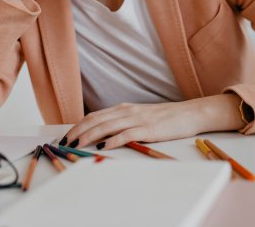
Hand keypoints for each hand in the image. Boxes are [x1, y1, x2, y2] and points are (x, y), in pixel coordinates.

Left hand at [62, 95, 244, 150]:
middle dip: (78, 131)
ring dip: (90, 136)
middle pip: (96, 120)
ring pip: (107, 126)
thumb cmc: (165, 118)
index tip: (66, 136)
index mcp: (124, 108)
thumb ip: (123, 123)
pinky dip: (112, 140)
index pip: (95, 116)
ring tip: (77, 145)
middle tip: (65, 143)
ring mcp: (138, 119)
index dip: (78, 125)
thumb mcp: (140, 117)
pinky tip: (102, 147)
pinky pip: (126, 134)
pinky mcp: (148, 129)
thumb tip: (103, 134)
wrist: (190, 114)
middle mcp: (127, 111)